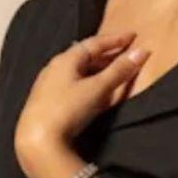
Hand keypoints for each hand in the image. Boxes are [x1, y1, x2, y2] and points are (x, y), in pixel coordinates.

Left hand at [15, 30, 150, 150]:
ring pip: (77, 71)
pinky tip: (92, 91)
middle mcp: (53, 68)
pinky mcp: (45, 101)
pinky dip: (86, 82)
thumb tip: (141, 52)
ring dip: (96, 69)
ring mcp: (47, 85)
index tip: (132, 36)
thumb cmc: (67, 109)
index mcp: (65, 59)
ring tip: (112, 72)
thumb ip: (119, 70)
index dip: (115, 40)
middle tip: (125, 54)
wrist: (37, 141)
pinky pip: (70, 84)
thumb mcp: (98, 89)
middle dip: (106, 55)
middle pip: (84, 56)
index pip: (94, 43)